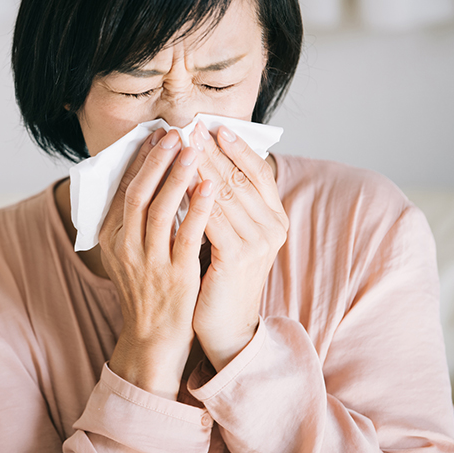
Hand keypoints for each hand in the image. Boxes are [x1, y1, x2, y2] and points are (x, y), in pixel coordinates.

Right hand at [100, 128, 215, 398]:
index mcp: (111, 238)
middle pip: (137, 194)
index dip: (140, 161)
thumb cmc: (146, 291)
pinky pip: (186, 236)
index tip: (156, 137)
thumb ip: (132, 221)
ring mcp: (149, 263)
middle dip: (156, 161)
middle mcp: (125, 248)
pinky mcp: (175, 276)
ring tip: (193, 150)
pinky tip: (211, 186)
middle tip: (174, 133)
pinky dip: (198, 209)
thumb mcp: (127, 254)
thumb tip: (144, 179)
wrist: (152, 338)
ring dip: (176, 177)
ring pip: (159, 211)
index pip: (123, 190)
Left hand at [191, 124, 288, 370]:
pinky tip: (178, 180)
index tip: (213, 125)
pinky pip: (212, 217)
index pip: (258, 171)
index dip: (237, 146)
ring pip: (224, 192)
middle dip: (211, 149)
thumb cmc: (222, 278)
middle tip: (189, 126)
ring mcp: (259, 242)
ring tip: (180, 144)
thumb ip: (227, 204)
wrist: (226, 327)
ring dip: (200, 165)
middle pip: (239, 176)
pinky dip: (195, 196)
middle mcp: (273, 226)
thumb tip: (205, 163)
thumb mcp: (231, 235)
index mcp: (275, 217)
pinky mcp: (238, 257)